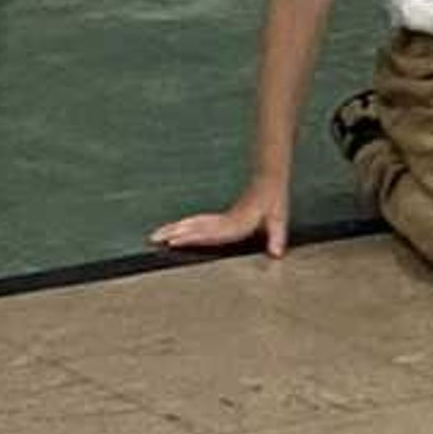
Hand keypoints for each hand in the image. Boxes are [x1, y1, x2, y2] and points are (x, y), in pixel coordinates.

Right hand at [151, 175, 291, 260]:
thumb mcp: (279, 217)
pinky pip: (197, 222)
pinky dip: (182, 226)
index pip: (210, 233)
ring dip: (173, 229)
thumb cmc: (273, 200)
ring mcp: (220, 218)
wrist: (269, 179)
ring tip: (155, 236)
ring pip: (192, 223)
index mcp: (236, 223)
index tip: (174, 241)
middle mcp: (224, 221)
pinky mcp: (220, 218)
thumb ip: (277, 236)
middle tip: (153, 239)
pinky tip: (173, 230)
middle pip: (194, 227)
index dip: (192, 237)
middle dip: (173, 233)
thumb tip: (277, 254)